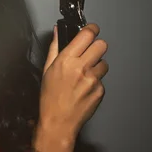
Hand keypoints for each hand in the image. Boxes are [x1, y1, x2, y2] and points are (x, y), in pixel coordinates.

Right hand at [38, 24, 108, 140]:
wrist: (58, 122)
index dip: (92, 29)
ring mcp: (93, 80)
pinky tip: (84, 89)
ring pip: (104, 63)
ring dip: (97, 66)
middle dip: (96, 47)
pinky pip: (102, 80)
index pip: (87, 35)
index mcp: (66, 60)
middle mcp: (81, 68)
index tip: (92, 30)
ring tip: (84, 76)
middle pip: (102, 45)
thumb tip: (57, 31)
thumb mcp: (47, 70)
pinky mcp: (100, 91)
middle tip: (89, 53)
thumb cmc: (50, 98)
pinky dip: (95, 82)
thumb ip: (54, 47)